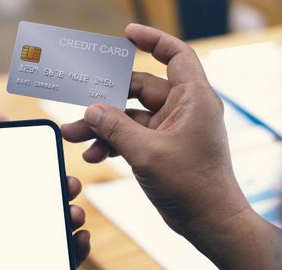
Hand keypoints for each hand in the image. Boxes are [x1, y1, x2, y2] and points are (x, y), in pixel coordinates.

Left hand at [0, 115, 89, 269]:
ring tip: (72, 210)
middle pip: (27, 194)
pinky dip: (74, 245)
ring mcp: (17, 247)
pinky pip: (60, 254)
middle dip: (47, 179)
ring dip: (66, 210)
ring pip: (48, 220)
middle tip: (64, 178)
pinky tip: (79, 238)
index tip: (7, 120)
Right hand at [61, 23, 250, 247]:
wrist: (208, 222)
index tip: (127, 35)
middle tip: (79, 104)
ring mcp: (170, 131)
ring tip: (73, 134)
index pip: (175, 56)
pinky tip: (93, 154)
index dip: (152, 40)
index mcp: (192, 100)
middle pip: (139, 90)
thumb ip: (116, 128)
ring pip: (129, 117)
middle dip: (106, 100)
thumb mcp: (147, 152)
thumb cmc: (192, 186)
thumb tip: (91, 110)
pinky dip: (112, 144)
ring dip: (102, 126)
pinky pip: (130, 137)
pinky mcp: (160, 149)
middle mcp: (182, 110)